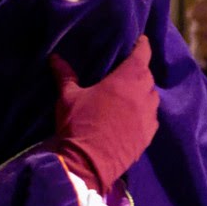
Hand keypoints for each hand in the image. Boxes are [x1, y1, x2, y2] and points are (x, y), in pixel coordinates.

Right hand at [48, 36, 158, 194]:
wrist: (87, 164)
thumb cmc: (79, 124)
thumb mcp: (68, 97)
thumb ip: (65, 75)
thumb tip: (55, 57)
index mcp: (128, 78)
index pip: (142, 53)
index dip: (142, 45)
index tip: (140, 41)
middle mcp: (144, 94)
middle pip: (147, 75)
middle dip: (139, 71)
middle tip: (125, 72)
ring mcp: (149, 117)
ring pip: (151, 98)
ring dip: (142, 94)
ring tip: (128, 96)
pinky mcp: (149, 136)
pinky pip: (150, 119)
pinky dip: (143, 114)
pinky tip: (131, 118)